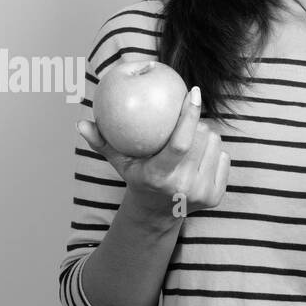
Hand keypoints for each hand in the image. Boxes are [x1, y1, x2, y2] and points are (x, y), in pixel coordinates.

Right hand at [78, 84, 230, 219]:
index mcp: (160, 176)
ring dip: (205, 136)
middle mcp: (183, 187)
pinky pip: (224, 158)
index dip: (189, 114)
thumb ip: (100, 142)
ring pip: (215, 144)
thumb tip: (80, 123)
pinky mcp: (216, 196)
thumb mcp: (118, 161)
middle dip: (196, 122)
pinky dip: (213, 152)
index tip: (193, 91)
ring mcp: (202, 194)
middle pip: (201, 138)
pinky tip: (200, 156)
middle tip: (185, 120)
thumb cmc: (136, 177)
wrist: (157, 214)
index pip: (180, 142)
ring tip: (190, 140)